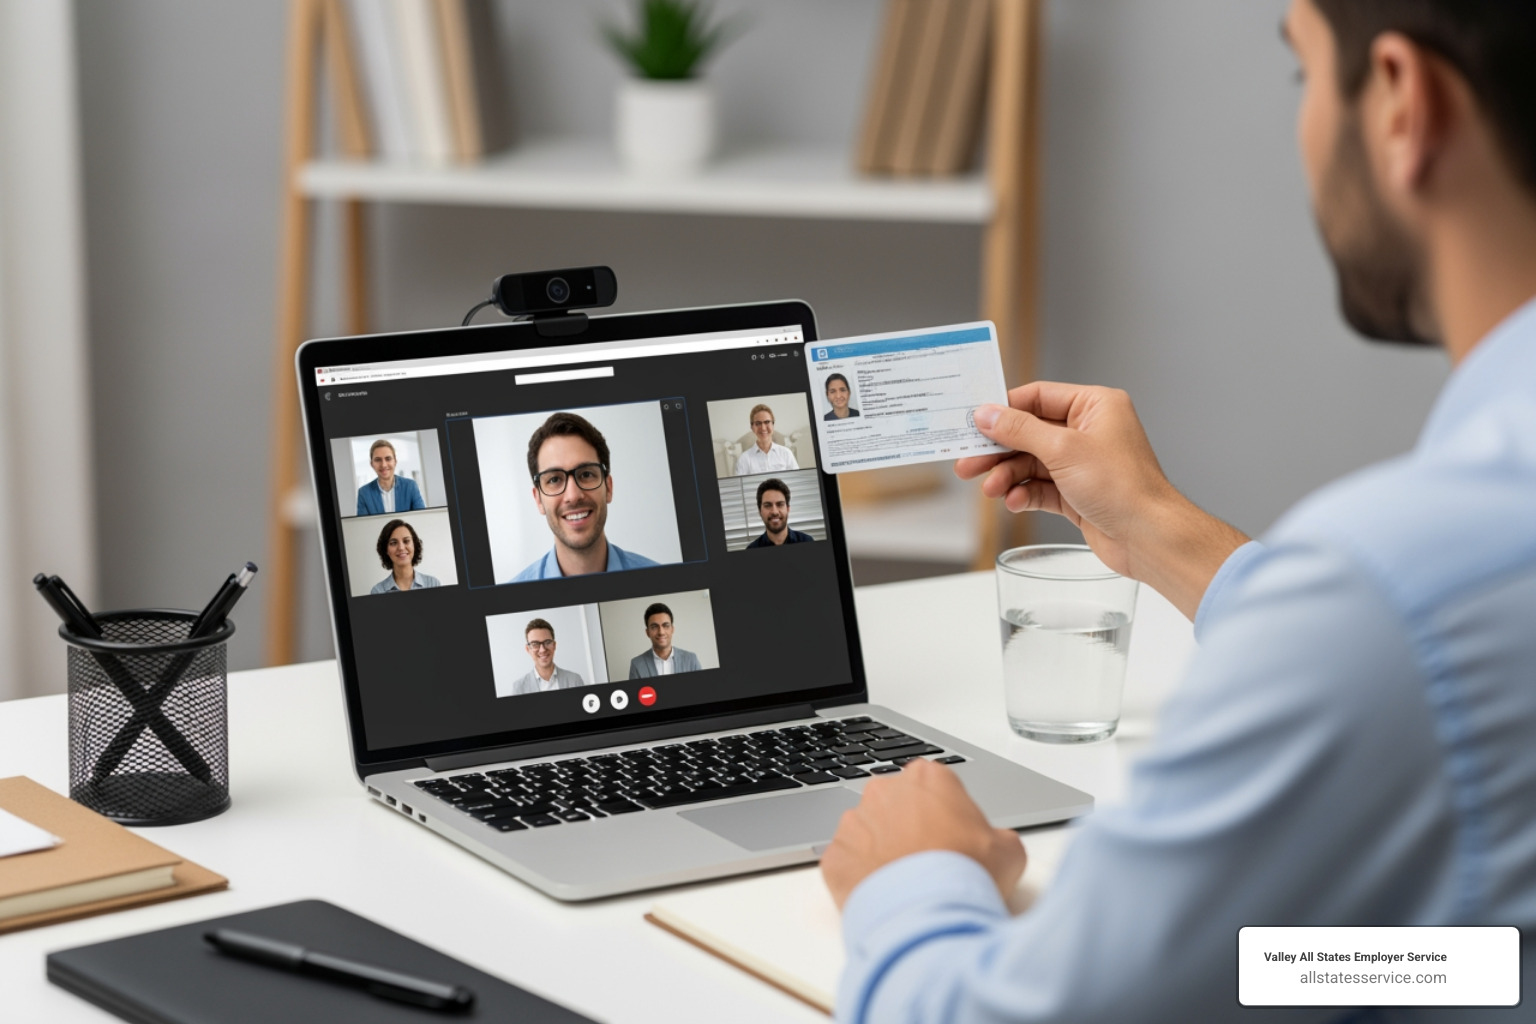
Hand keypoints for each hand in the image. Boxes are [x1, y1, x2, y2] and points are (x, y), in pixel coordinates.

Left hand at [820, 759, 1026, 909]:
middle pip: (897, 804)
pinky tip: (882, 893)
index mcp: (927, 778)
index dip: (945, 814)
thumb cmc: (966, 876)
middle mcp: (885, 790)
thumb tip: (993, 845)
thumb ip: (996, 836)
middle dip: (908, 827)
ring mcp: (855, 821)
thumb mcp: (1008, 851)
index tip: (952, 838)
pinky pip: (847, 862)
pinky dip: (860, 876)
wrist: (927, 914)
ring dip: (882, 850)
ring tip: (904, 882)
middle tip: (928, 861)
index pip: (934, 787)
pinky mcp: (835, 855)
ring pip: (868, 832)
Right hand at [955, 382, 1247, 619]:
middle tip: (968, 462)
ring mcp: (1084, 463)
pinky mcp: (1078, 493)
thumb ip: (1019, 430)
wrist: (1149, 538)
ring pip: (1032, 463)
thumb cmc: (1123, 487)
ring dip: (1008, 475)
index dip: (1003, 410)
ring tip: (991, 489)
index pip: (1038, 397)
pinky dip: (1025, 494)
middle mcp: (1089, 431)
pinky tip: (1015, 501)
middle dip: (998, 450)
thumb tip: (988, 415)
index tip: (973, 422)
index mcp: (1095, 406)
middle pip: (1029, 433)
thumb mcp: (1062, 450)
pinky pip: (1041, 487)